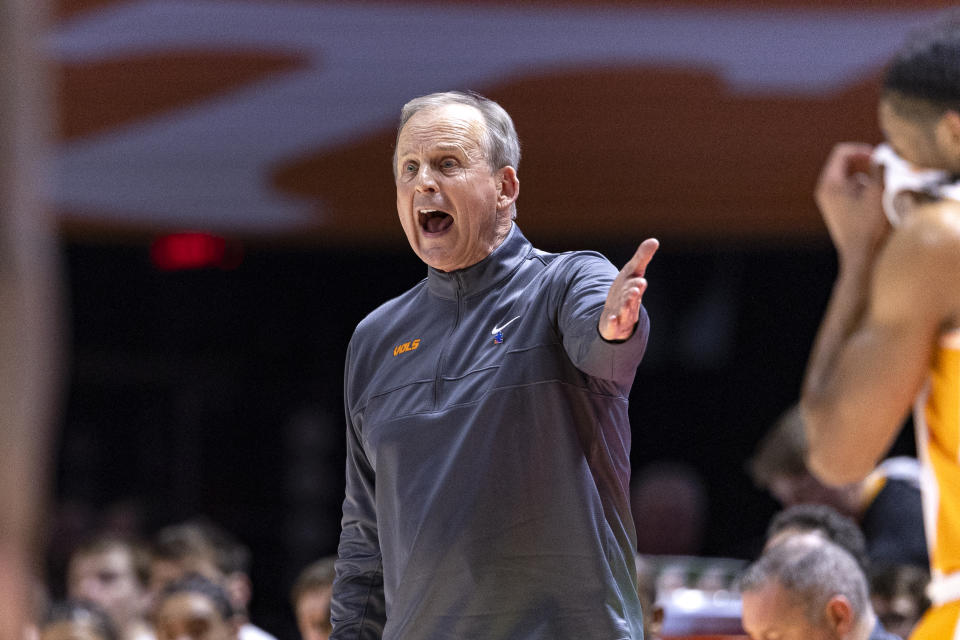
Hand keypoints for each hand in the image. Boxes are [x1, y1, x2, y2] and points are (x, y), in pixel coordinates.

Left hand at [599, 238, 658, 340]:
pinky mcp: (613, 326)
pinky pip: (613, 326)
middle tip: (634, 289)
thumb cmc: (625, 291)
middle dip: (632, 295)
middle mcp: (630, 304)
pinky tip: (611, 319)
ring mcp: (622, 316)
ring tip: (625, 302)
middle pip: (631, 299)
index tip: (640, 280)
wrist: (616, 314)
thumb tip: (654, 240)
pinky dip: (613, 323)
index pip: (636, 286)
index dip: (637, 284)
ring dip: (626, 307)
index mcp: (634, 290)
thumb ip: (642, 257)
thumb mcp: (632, 272)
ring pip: (625, 312)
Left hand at [815, 142, 888, 259]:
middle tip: (883, 171)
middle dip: (865, 164)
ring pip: (850, 178)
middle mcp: (824, 191)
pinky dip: (864, 190)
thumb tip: (880, 155)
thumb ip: (879, 169)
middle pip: (844, 164)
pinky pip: (851, 191)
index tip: (878, 157)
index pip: (841, 153)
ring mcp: (829, 202)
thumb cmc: (869, 226)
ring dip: (867, 178)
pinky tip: (875, 204)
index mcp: (829, 184)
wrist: (861, 257)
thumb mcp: (878, 192)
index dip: (862, 150)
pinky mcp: (837, 210)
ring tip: (880, 192)